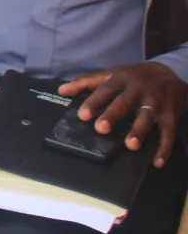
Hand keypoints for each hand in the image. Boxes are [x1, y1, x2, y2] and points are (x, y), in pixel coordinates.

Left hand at [62, 63, 187, 167]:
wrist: (170, 72)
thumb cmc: (134, 76)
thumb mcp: (111, 73)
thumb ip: (86, 82)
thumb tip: (62, 91)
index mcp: (121, 79)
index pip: (105, 90)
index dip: (94, 102)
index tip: (83, 115)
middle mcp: (138, 90)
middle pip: (125, 102)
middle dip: (113, 115)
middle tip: (101, 128)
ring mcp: (156, 102)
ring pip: (147, 116)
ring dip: (139, 131)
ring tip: (130, 145)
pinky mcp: (171, 115)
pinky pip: (169, 132)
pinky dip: (165, 148)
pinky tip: (157, 162)